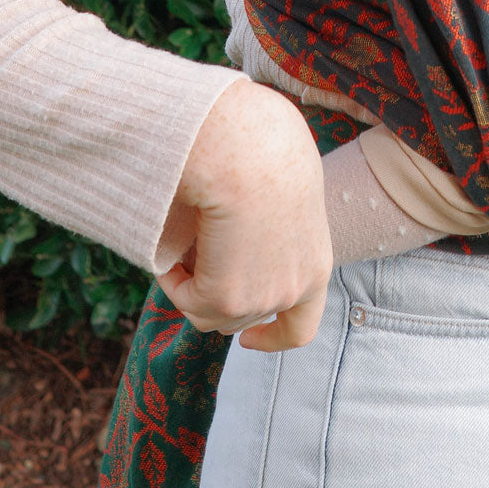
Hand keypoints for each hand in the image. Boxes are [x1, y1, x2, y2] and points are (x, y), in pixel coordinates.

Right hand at [154, 77, 332, 351]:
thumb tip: (232, 241)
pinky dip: (171, 275)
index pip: (302, 327)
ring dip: (190, 280)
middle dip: (214, 292)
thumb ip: (266, 228)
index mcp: (317, 264)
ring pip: (208, 311)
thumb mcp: (280, 193)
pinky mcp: (228, 300)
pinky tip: (174, 237)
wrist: (250, 149)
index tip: (248, 338)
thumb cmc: (263, 150)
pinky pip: (184, 298)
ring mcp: (265, 299)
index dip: (273, 337)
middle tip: (193, 251)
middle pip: (241, 317)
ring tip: (186, 232)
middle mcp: (296, 290)